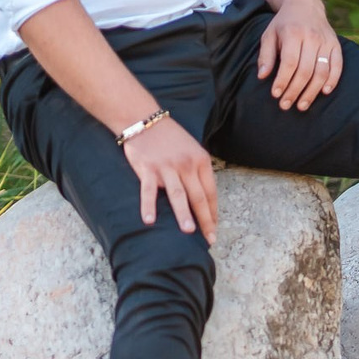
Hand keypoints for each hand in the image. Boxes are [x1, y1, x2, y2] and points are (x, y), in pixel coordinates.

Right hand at [125, 116, 217, 236]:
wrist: (144, 120)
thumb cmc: (170, 137)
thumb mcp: (192, 150)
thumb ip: (197, 171)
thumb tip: (203, 197)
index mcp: (201, 160)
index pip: (211, 191)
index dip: (213, 212)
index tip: (214, 228)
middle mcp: (187, 165)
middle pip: (198, 196)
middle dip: (205, 219)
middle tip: (209, 238)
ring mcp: (167, 167)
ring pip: (178, 195)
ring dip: (184, 214)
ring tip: (189, 231)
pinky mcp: (148, 169)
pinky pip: (149, 191)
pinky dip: (149, 206)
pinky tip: (149, 221)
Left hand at [257, 0, 342, 110]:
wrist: (305, 5)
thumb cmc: (284, 23)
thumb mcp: (269, 34)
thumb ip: (266, 55)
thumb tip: (263, 77)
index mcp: (293, 34)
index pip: (289, 63)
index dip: (283, 80)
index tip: (276, 94)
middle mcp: (312, 38)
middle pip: (305, 70)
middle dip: (295, 91)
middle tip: (286, 105)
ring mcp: (326, 42)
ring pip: (321, 72)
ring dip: (312, 92)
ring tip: (302, 105)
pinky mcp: (336, 45)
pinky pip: (337, 66)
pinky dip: (333, 80)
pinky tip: (324, 92)